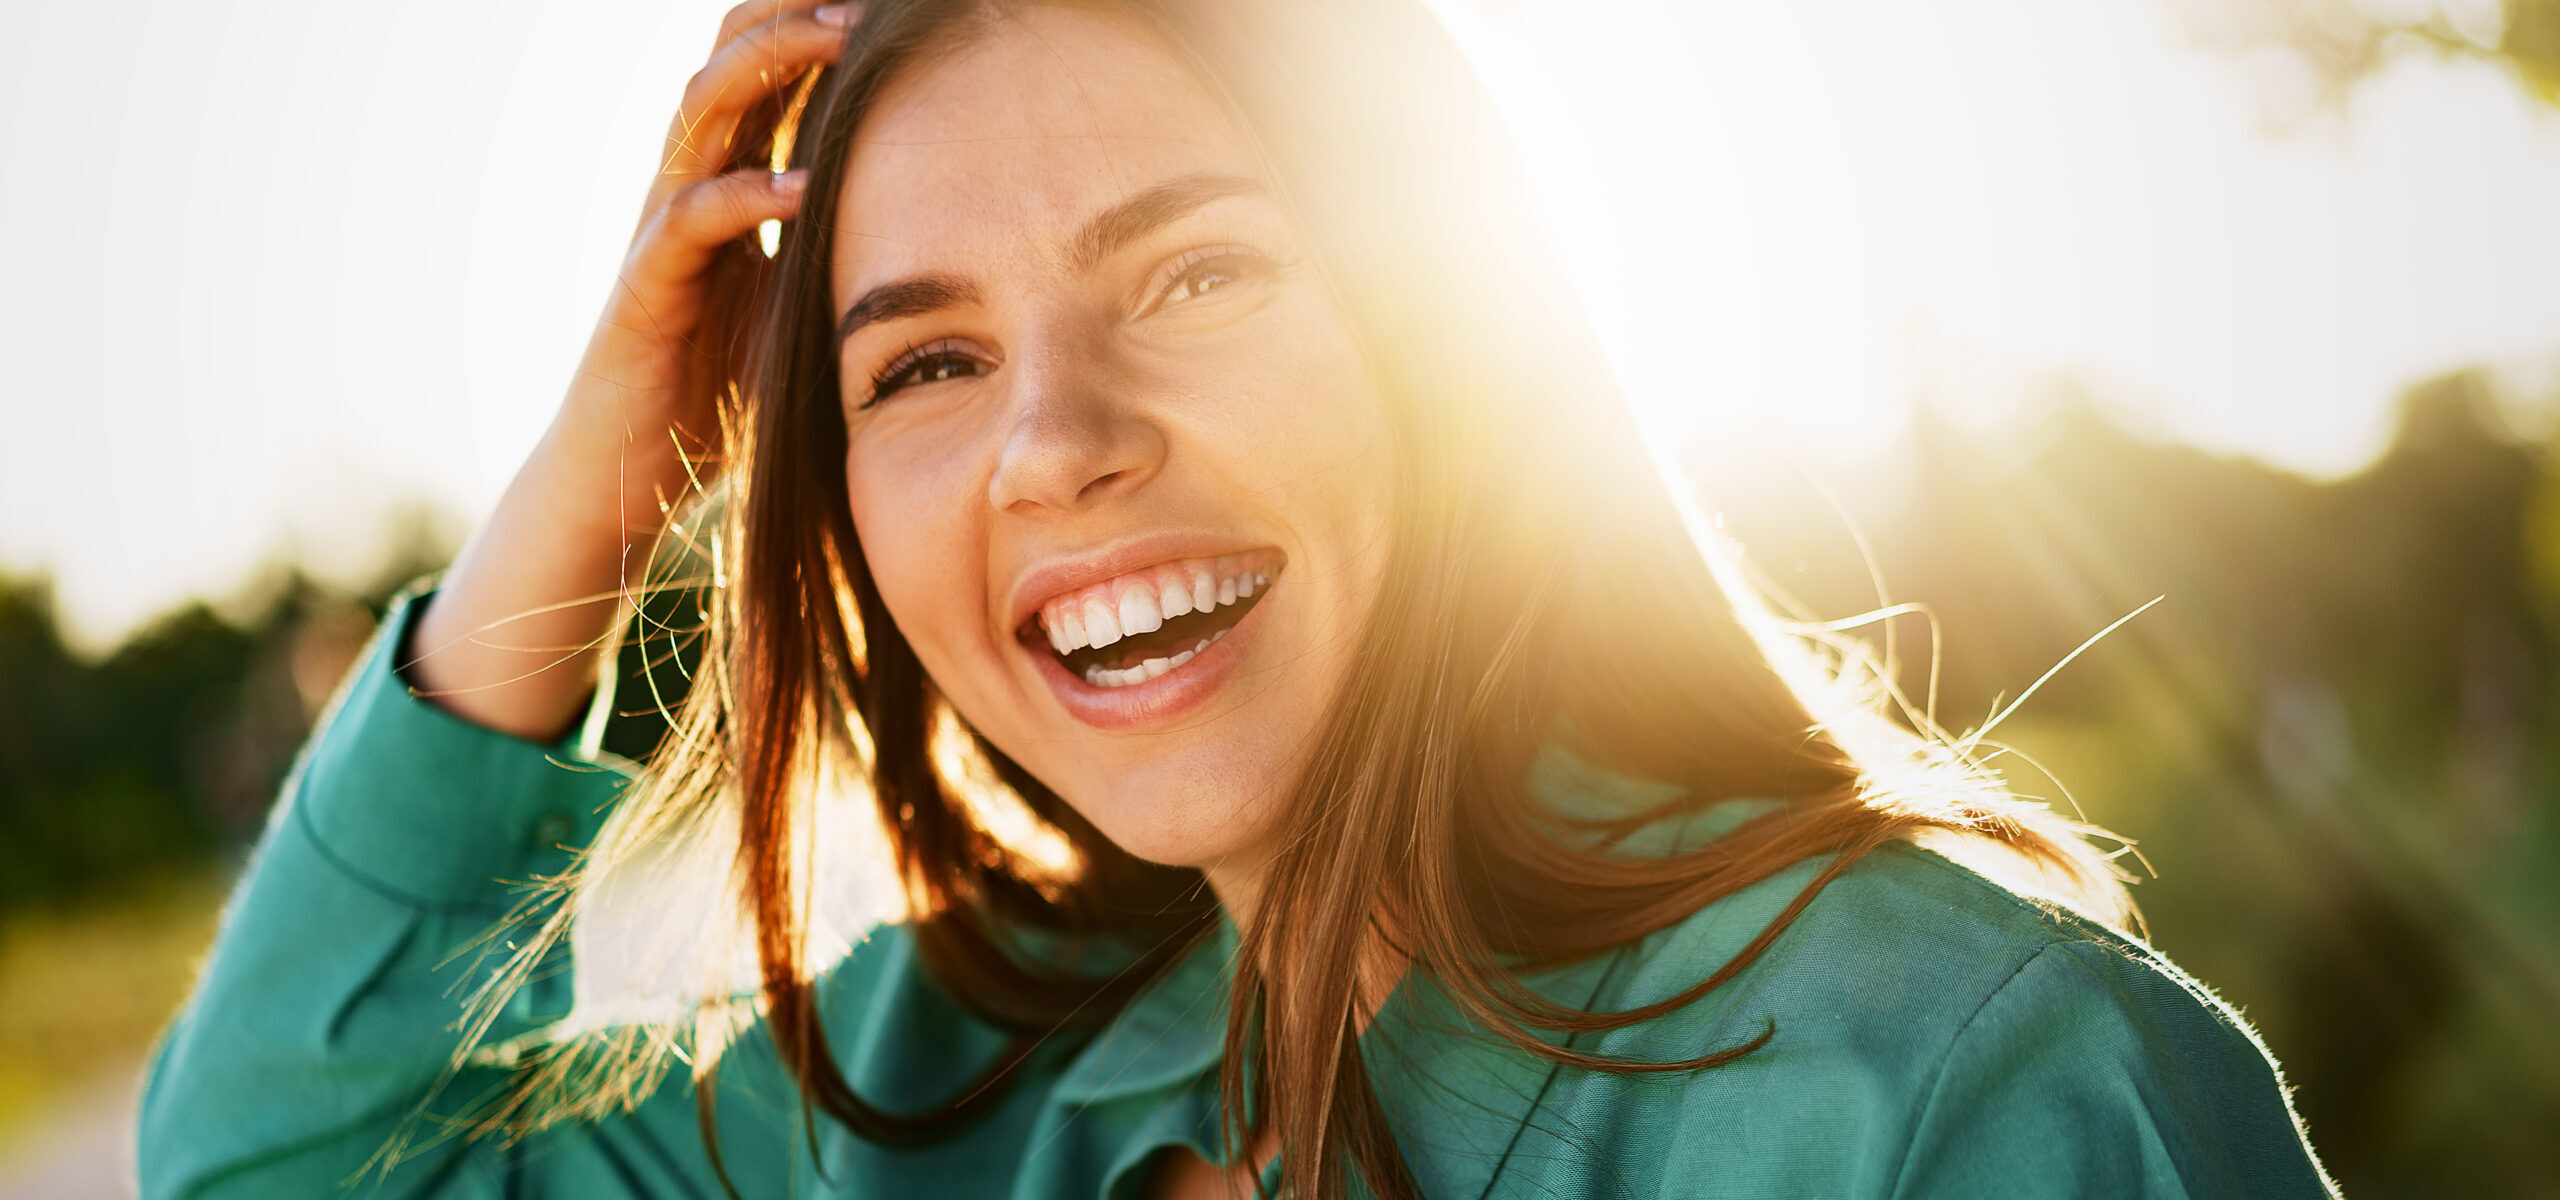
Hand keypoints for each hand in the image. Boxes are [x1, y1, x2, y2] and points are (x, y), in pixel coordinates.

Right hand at [404, 1, 855, 741]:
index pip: (770, 74)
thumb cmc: (725, 386)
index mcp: (731, 180)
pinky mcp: (646, 288)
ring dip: (769, 67)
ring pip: (703, 113)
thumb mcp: (806, 302)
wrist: (636, 470)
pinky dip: (746, 196)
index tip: (891, 4)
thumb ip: (849, 252)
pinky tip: (802, 187)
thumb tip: (950, 234)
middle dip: (793, 14)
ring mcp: (662, 229)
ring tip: (836, 38)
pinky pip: (689, 221)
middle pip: (731, 61)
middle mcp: (690, 185)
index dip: (817, 25)